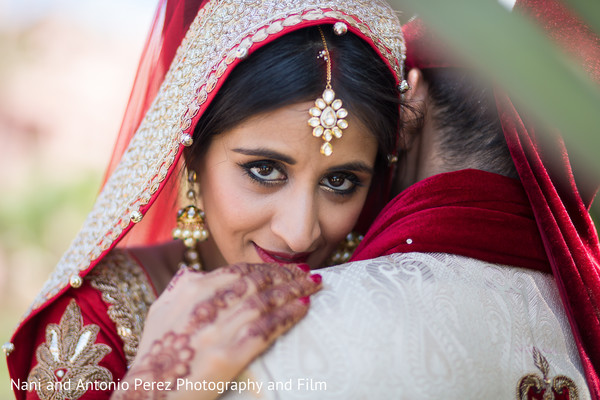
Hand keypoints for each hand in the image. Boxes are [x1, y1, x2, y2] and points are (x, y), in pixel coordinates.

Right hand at [111, 262, 321, 399]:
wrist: (148, 392)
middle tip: (309, 276)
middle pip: (258, 283)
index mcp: (191, 289)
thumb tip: (196, 271)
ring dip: (294, 292)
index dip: (269, 268)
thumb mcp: (161, 309)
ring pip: (265, 302)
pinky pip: (265, 330)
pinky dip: (287, 316)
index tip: (288, 269)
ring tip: (313, 288)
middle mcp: (206, 305)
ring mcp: (218, 330)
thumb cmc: (154, 352)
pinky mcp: (228, 356)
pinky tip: (303, 308)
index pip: (240, 271)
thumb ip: (180, 286)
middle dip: (288, 276)